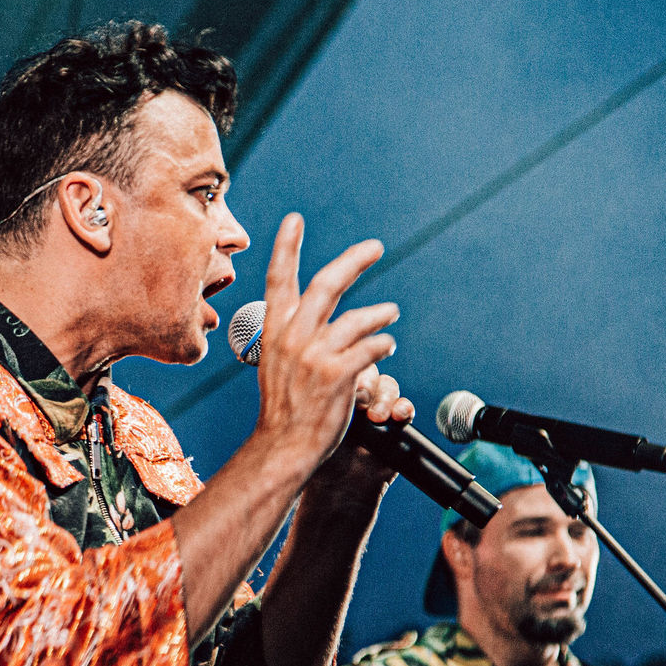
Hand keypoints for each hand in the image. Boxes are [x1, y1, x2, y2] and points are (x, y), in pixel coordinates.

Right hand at [252, 213, 392, 473]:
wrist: (282, 446)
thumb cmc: (284, 408)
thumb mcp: (276, 363)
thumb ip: (292, 335)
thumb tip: (316, 314)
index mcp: (274, 330)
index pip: (278, 279)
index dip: (286, 247)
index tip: (294, 219)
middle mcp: (293, 337)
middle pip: (327, 285)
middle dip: (354, 261)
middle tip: (375, 247)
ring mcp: (314, 355)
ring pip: (357, 319)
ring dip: (380, 314)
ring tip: (391, 313)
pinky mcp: (336, 375)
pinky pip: (370, 349)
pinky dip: (382, 344)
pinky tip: (387, 345)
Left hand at [304, 368, 418, 505]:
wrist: (339, 491)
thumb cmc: (320, 458)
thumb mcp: (318, 425)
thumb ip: (327, 401)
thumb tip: (338, 379)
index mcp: (336, 391)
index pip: (346, 367)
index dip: (350, 370)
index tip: (348, 384)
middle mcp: (359, 397)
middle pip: (371, 373)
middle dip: (369, 384)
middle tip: (362, 401)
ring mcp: (379, 410)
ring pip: (389, 388)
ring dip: (386, 398)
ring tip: (377, 417)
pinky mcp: (398, 426)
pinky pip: (405, 409)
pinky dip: (405, 408)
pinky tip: (399, 415)